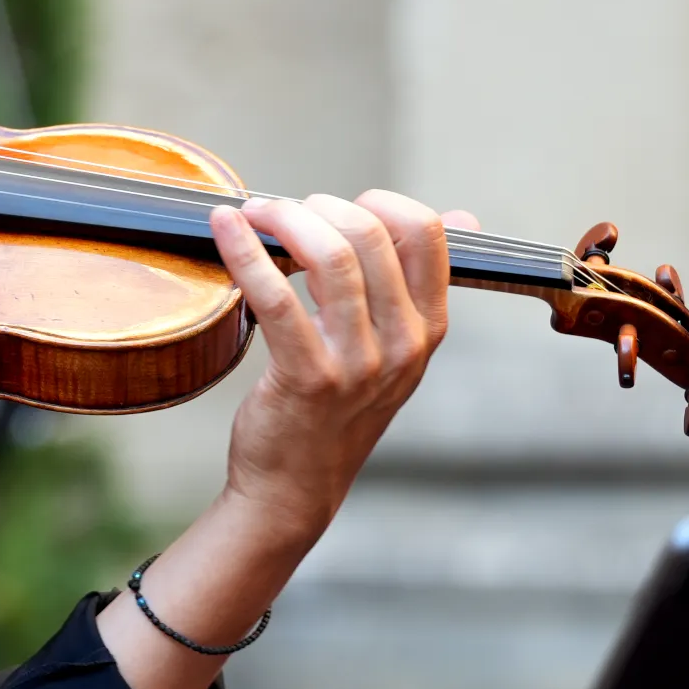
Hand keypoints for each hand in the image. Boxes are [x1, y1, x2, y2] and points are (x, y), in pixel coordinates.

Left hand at [96, 189, 474, 688]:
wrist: (296, 487)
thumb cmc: (337, 406)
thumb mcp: (394, 348)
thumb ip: (418, 282)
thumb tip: (464, 217)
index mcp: (429, 328)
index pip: (426, 233)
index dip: (377, 201)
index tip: (333, 205)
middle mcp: (405, 345)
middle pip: (370, 234)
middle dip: (315, 207)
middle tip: (277, 210)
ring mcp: (360, 365)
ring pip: (329, 257)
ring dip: (281, 219)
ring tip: (251, 213)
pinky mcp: (308, 378)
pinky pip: (277, 297)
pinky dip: (245, 252)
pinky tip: (224, 230)